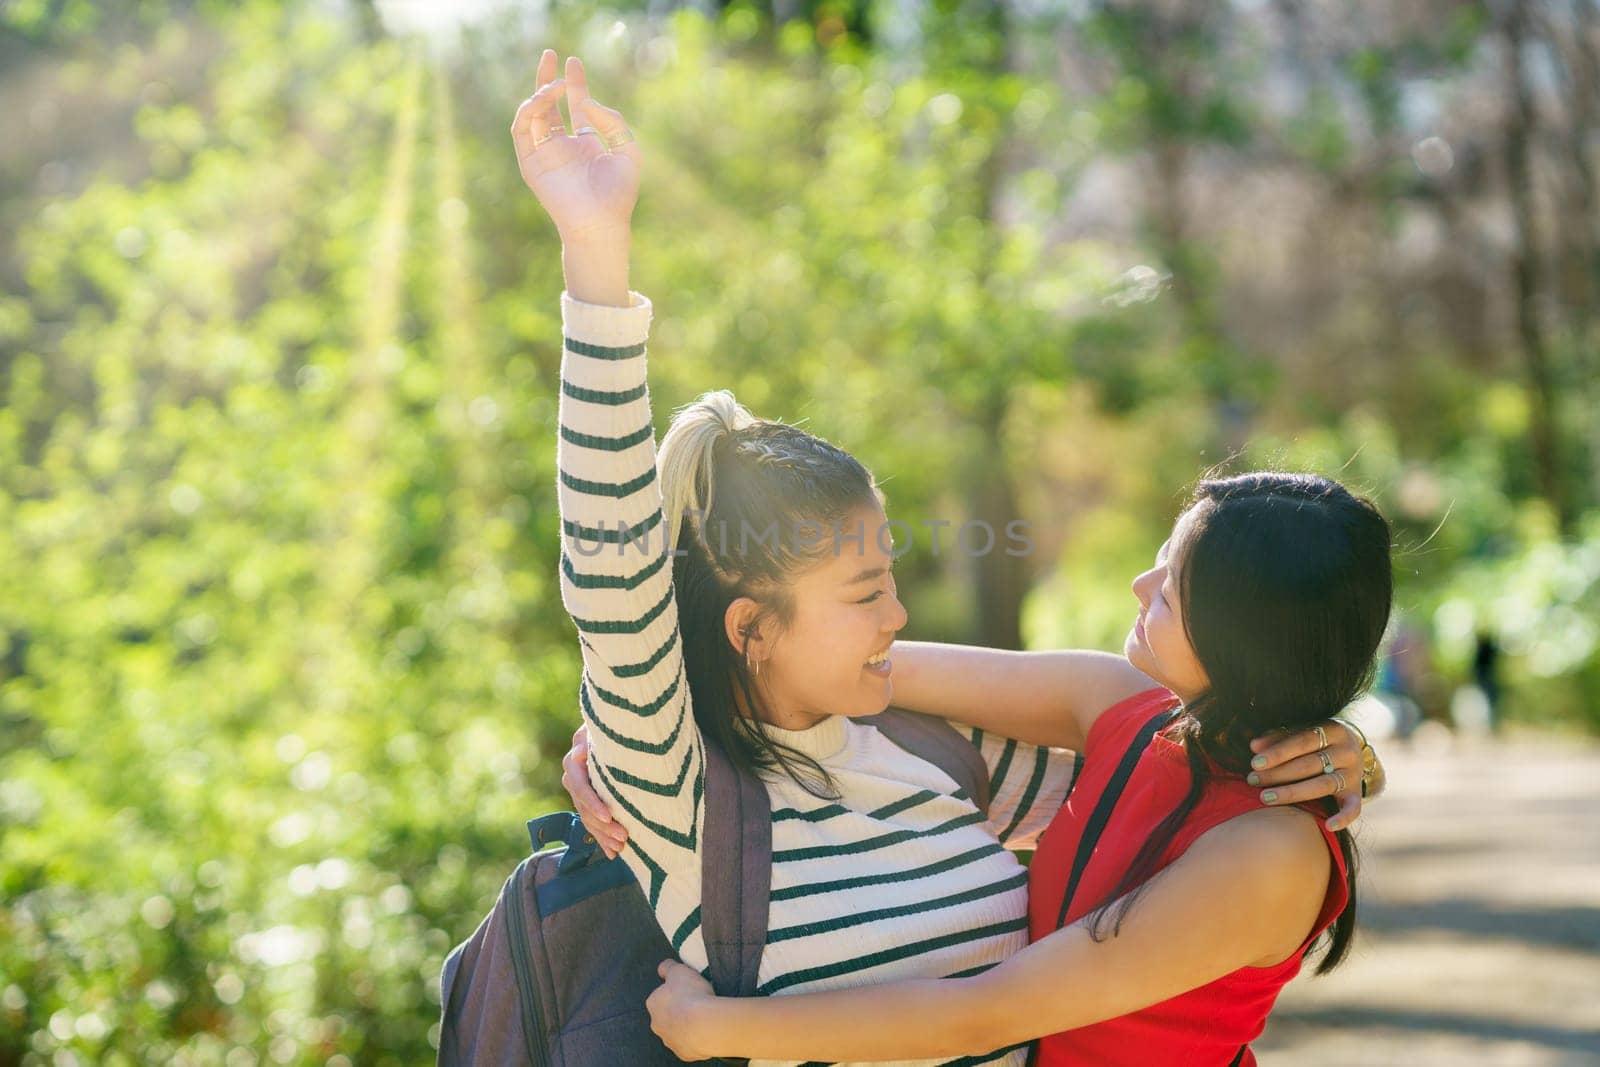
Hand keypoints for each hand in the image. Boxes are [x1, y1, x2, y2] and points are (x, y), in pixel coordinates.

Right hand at [510, 51, 639, 243]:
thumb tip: (588, 102)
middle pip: (549, 105)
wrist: (600, 223)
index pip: (576, 106)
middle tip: (551, 54)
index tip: (573, 62)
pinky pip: (521, 130)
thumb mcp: (627, 150)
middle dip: (548, 78)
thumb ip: (612, 122)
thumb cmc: (618, 194)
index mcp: (585, 143)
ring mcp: (545, 154)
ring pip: (534, 114)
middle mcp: (563, 146)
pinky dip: (529, 111)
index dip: (574, 83)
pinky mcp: (530, 163)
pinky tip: (543, 99)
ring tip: (556, 85)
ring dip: (541, 94)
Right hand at [562, 724, 628, 858]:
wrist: (622, 723)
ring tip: (621, 849)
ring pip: (586, 816)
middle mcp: (574, 772)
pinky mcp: (588, 798)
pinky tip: (614, 853)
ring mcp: (579, 786)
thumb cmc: (620, 722)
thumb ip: (598, 738)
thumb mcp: (610, 726)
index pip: (579, 783)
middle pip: (583, 805)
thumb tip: (581, 753)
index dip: (593, 802)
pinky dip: (602, 838)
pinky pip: (591, 821)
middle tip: (624, 838)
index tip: (610, 817)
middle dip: (602, 825)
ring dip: (603, 835)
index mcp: (577, 755)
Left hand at [646, 960, 719, 1061]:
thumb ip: (668, 967)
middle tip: (696, 1003)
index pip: (661, 995)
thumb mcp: (679, 970)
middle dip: (679, 1010)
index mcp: (653, 1004)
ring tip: (703, 1016)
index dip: (675, 991)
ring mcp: (670, 1041)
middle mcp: (657, 1024)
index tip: (687, 989)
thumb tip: (662, 967)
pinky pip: (689, 1043)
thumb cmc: (690, 995)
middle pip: (667, 1015)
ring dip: (687, 1024)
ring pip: (677, 1030)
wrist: (704, 1024)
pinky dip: (696, 1038)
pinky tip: (705, 1029)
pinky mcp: (683, 1053)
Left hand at [1247, 720, 1376, 830]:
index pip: (1302, 741)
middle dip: (1278, 773)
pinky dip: (1343, 818)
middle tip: (1252, 780)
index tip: (1255, 763)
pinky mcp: (1357, 792)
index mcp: (1333, 730)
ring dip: (1292, 793)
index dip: (1278, 752)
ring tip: (1265, 797)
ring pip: (1323, 785)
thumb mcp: (1300, 733)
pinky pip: (1354, 808)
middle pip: (1310, 764)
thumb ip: (1277, 738)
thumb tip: (1254, 746)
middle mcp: (1347, 751)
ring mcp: (1354, 773)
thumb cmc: (1315, 741)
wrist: (1352, 750)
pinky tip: (1328, 826)